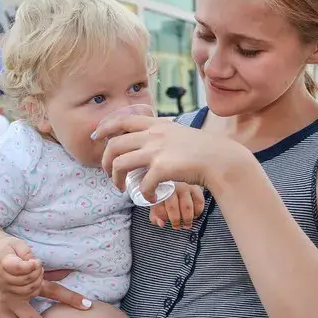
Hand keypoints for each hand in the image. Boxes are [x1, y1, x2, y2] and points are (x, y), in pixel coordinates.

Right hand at [0, 237, 42, 298]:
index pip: (19, 268)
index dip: (32, 265)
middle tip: (38, 263)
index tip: (36, 260)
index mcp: (4, 262)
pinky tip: (36, 279)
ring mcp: (6, 287)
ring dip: (38, 281)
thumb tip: (35, 264)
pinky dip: (35, 289)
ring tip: (38, 271)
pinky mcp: (11, 294)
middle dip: (37, 271)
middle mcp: (3, 277)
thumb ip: (26, 252)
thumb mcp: (16, 243)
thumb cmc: (7, 249)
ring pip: (27, 289)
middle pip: (25, 279)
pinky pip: (27, 296)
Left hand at [95, 112, 248, 196]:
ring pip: (120, 164)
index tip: (96, 136)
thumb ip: (162, 134)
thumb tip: (148, 141)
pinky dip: (144, 194)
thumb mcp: (178, 133)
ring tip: (121, 188)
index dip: (105, 127)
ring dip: (116, 179)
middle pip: (114, 145)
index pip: (122, 120)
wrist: (221, 159)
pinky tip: (151, 197)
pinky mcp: (162, 168)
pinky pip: (142, 184)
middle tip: (109, 174)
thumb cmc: (203, 149)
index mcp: (156, 125)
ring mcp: (156, 151)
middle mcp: (153, 135)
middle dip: (105, 161)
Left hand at [149, 183, 205, 229]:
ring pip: (187, 207)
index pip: (159, 208)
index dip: (163, 217)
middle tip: (177, 226)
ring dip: (187, 219)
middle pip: (172, 208)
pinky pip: (198, 203)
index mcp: (159, 191)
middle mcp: (171, 186)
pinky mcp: (196, 188)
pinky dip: (197, 212)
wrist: (179, 181)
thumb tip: (161, 224)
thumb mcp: (157, 205)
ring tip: (186, 224)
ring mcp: (184, 186)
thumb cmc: (167, 196)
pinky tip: (194, 215)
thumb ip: (155, 216)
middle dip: (175, 220)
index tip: (165, 221)